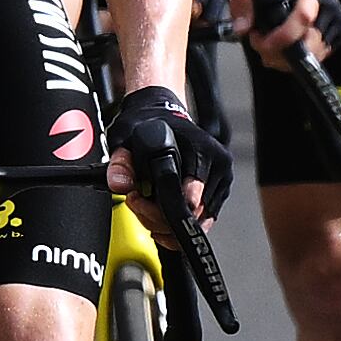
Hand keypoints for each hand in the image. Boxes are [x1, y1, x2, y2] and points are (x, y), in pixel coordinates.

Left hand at [107, 84, 233, 239]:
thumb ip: (121, 162)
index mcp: (200, 149)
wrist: (162, 117)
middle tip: (135, 200)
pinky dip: (179, 222)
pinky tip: (161, 210)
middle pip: (193, 212)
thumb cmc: (148, 126)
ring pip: (197, 220)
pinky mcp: (219, 191)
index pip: (192, 195)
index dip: (163, 208)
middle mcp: (216, 164)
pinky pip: (201, 220)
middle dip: (158, 217)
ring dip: (167, 223)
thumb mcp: (126, 137)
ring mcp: (221, 179)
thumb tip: (120, 183)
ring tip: (146, 204)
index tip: (140, 201)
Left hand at [227, 0, 340, 70]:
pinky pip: (318, 57)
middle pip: (308, 45)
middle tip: (258, 40)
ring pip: (313, 56)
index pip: (303, 16)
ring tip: (269, 42)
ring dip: (286, 58)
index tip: (259, 39)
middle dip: (278, 52)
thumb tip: (243, 29)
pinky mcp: (340, 31)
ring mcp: (337, 20)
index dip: (281, 36)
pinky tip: (284, 46)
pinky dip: (298, 59)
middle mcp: (328, 5)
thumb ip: (243, 0)